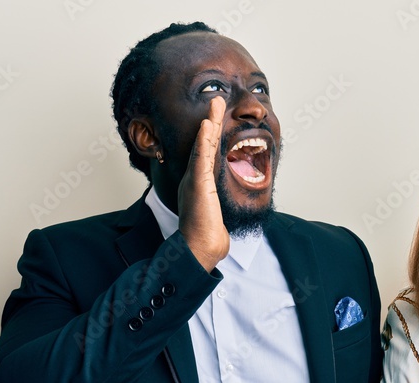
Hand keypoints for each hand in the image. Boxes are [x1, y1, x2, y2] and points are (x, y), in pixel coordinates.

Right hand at [178, 96, 227, 272]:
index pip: (208, 153)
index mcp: (200, 182)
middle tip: (217, 100)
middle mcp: (195, 177)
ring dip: (210, 122)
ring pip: (203, 145)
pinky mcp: (198, 184)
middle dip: (212, 120)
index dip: (212, 134)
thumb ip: (215, 205)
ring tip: (215, 103)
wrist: (200, 247)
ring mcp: (196, 179)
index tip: (217, 117)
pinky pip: (202, 157)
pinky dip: (204, 140)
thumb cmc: (206, 235)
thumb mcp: (213, 213)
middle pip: (205, 143)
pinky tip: (207, 125)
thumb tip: (223, 202)